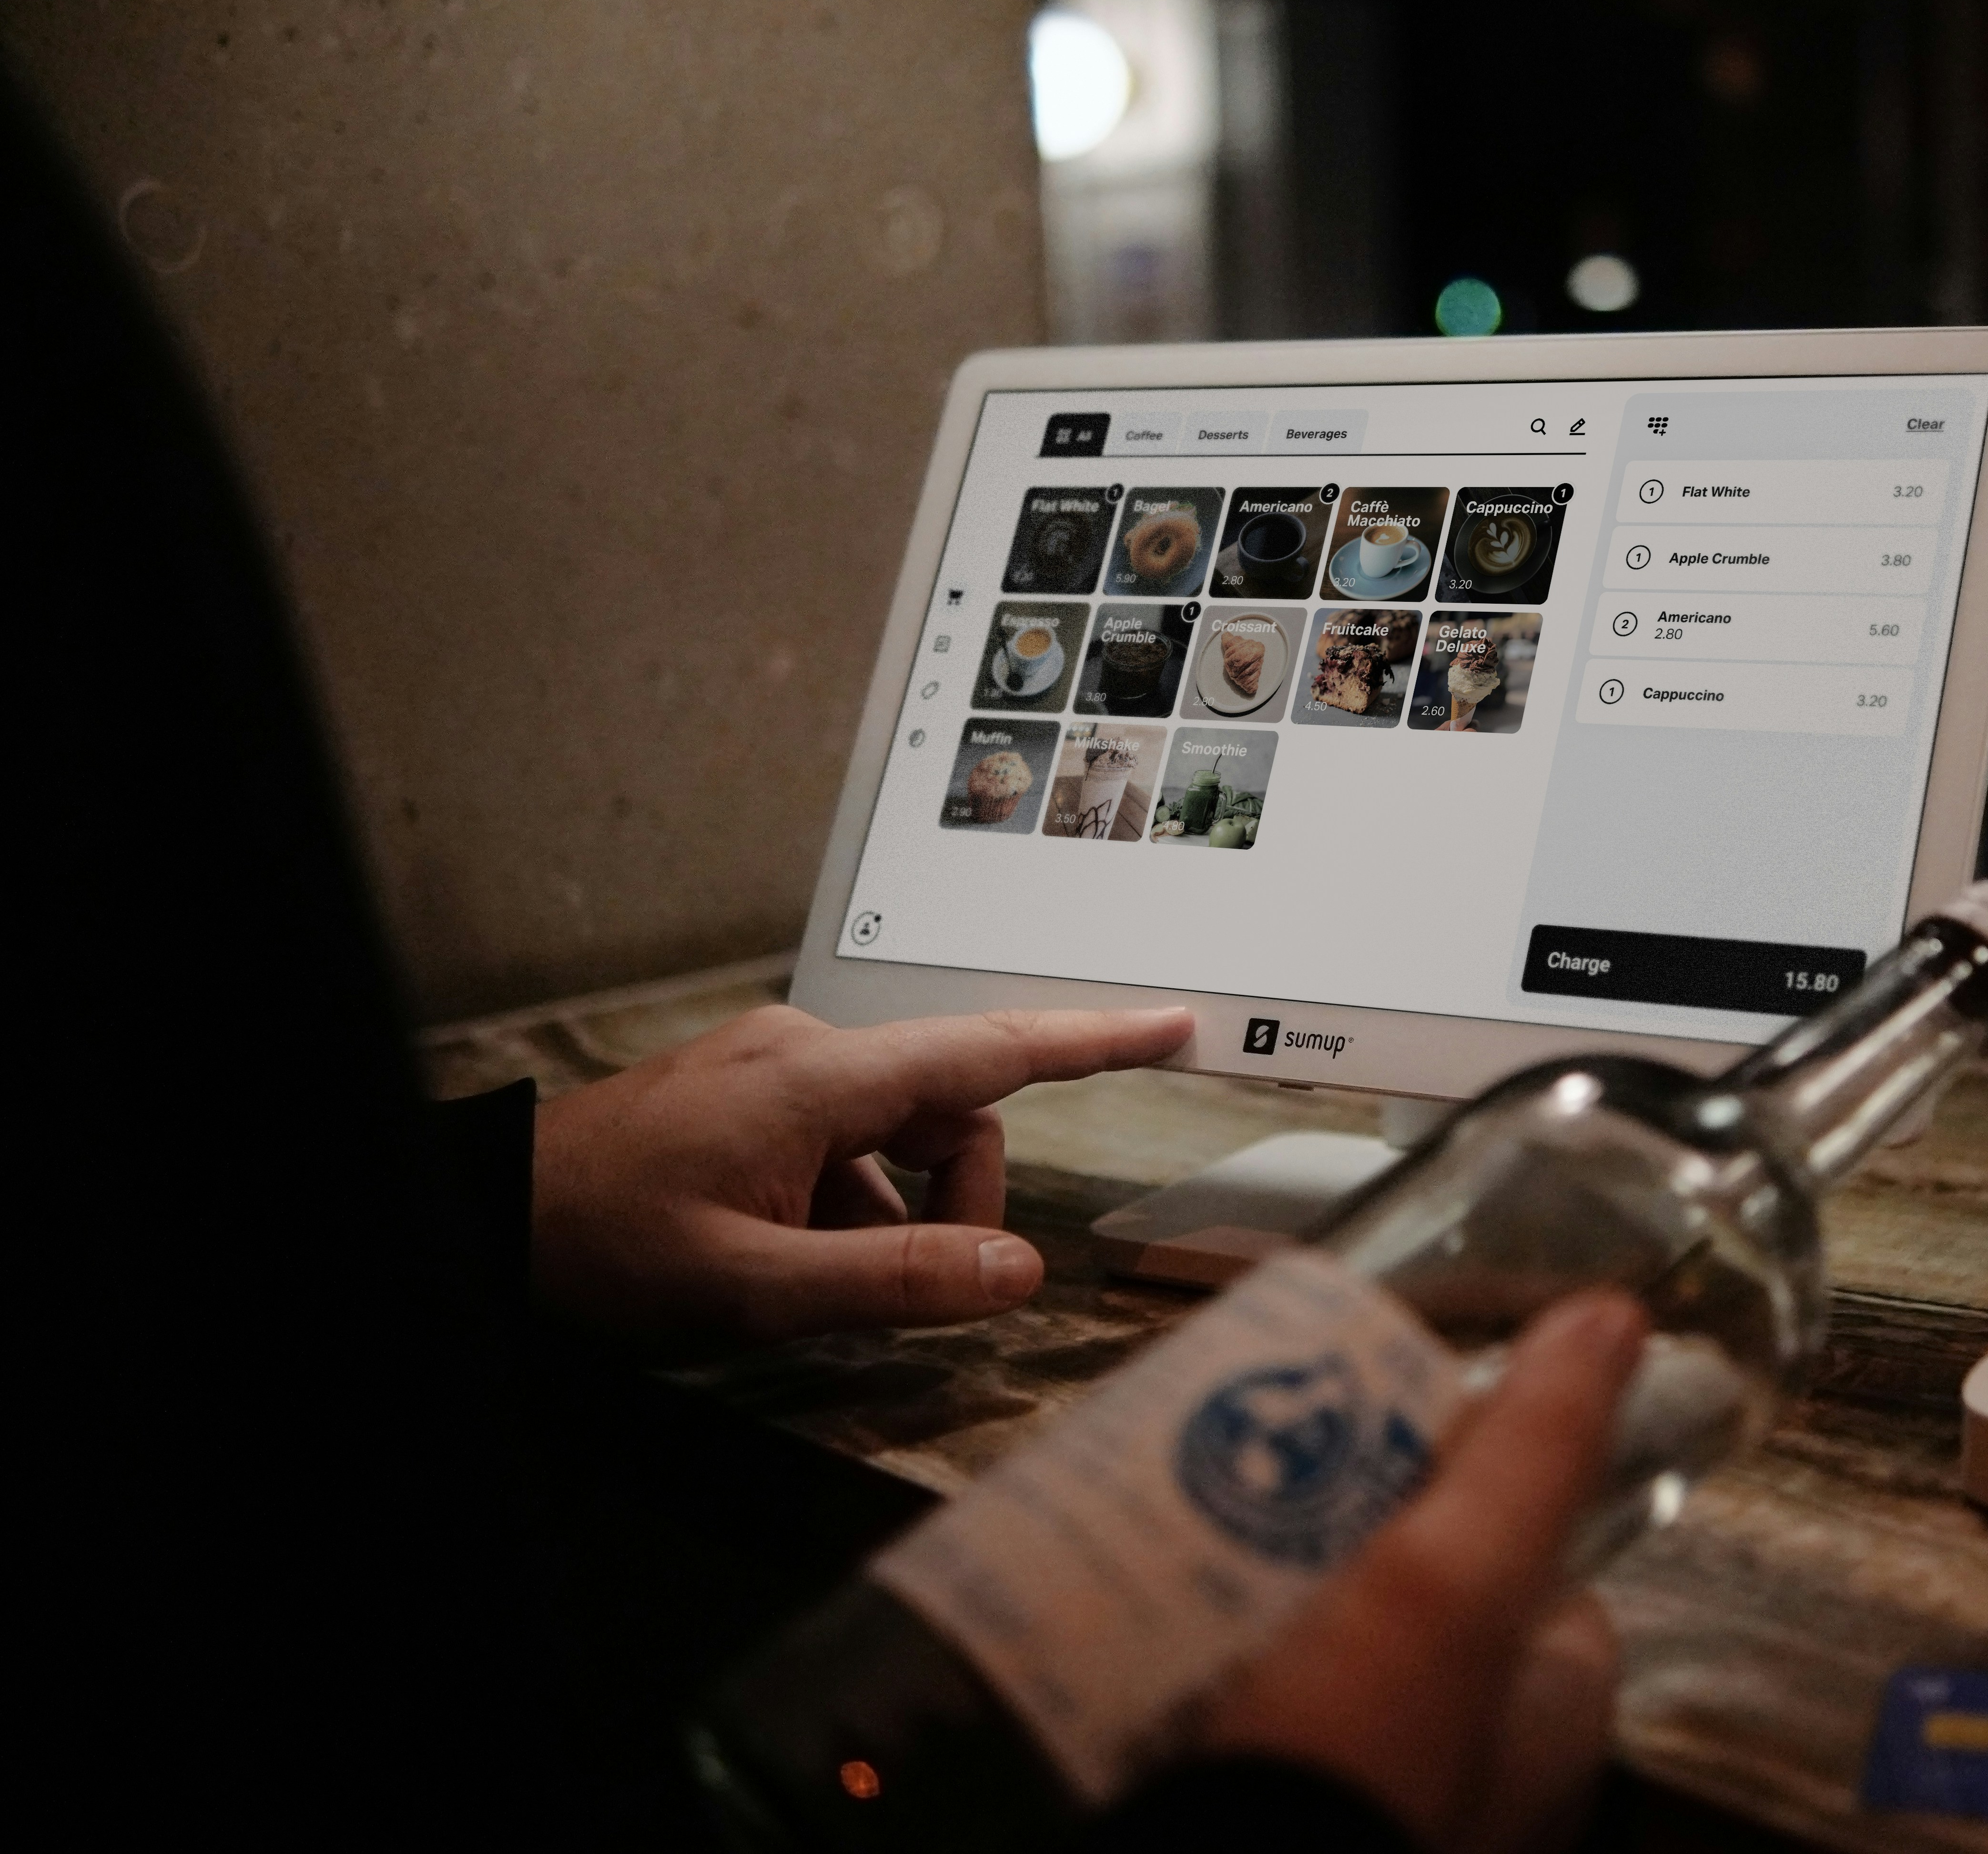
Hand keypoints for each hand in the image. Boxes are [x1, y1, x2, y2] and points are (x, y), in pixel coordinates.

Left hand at [530, 1003, 1189, 1344]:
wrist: (488, 1216)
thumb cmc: (601, 1247)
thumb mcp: (752, 1286)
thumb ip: (894, 1278)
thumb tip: (1017, 1271)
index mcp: (818, 1078)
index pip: (989, 1051)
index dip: (1092, 1040)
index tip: (1175, 1024)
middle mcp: (804, 1050)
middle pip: (949, 1114)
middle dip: (957, 1200)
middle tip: (911, 1287)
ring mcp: (771, 1067)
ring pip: (898, 1134)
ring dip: (894, 1209)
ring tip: (816, 1277)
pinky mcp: (747, 1092)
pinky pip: (844, 1140)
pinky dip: (848, 1201)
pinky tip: (788, 1255)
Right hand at [1202, 1291, 1648, 1853]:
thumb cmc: (1361, 1761)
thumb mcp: (1459, 1578)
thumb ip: (1534, 1452)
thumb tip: (1617, 1317)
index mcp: (1552, 1711)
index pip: (1530, 1554)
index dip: (1467, 1478)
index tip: (1385, 1428)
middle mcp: (1483, 1765)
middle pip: (1416, 1596)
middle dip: (1337, 1530)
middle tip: (1252, 1472)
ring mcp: (1384, 1794)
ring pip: (1327, 1649)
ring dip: (1262, 1593)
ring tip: (1184, 1531)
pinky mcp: (1288, 1811)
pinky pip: (1260, 1713)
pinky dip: (1215, 1667)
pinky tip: (1156, 1631)